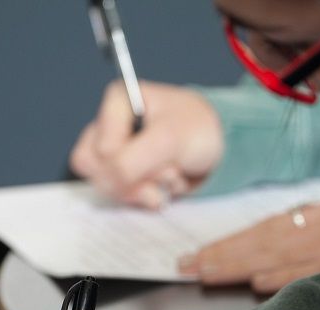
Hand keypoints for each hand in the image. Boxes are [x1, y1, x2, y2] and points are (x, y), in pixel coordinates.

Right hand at [69, 80, 223, 208]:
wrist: (221, 147)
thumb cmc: (199, 129)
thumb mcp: (169, 139)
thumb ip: (132, 160)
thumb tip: (104, 182)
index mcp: (118, 103)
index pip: (99, 150)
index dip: (126, 164)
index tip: (159, 158)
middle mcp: (111, 126)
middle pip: (98, 171)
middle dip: (137, 180)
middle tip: (167, 171)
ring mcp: (117, 152)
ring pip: (110, 187)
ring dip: (147, 189)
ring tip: (173, 174)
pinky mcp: (127, 174)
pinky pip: (124, 196)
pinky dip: (150, 197)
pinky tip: (168, 185)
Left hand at [177, 190, 319, 293]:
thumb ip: (313, 227)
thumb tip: (270, 260)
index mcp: (319, 215)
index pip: (261, 230)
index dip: (227, 243)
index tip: (197, 255)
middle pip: (260, 244)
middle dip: (221, 256)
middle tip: (185, 266)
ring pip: (278, 258)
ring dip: (239, 266)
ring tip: (205, 273)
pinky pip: (312, 272)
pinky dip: (284, 278)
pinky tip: (257, 285)